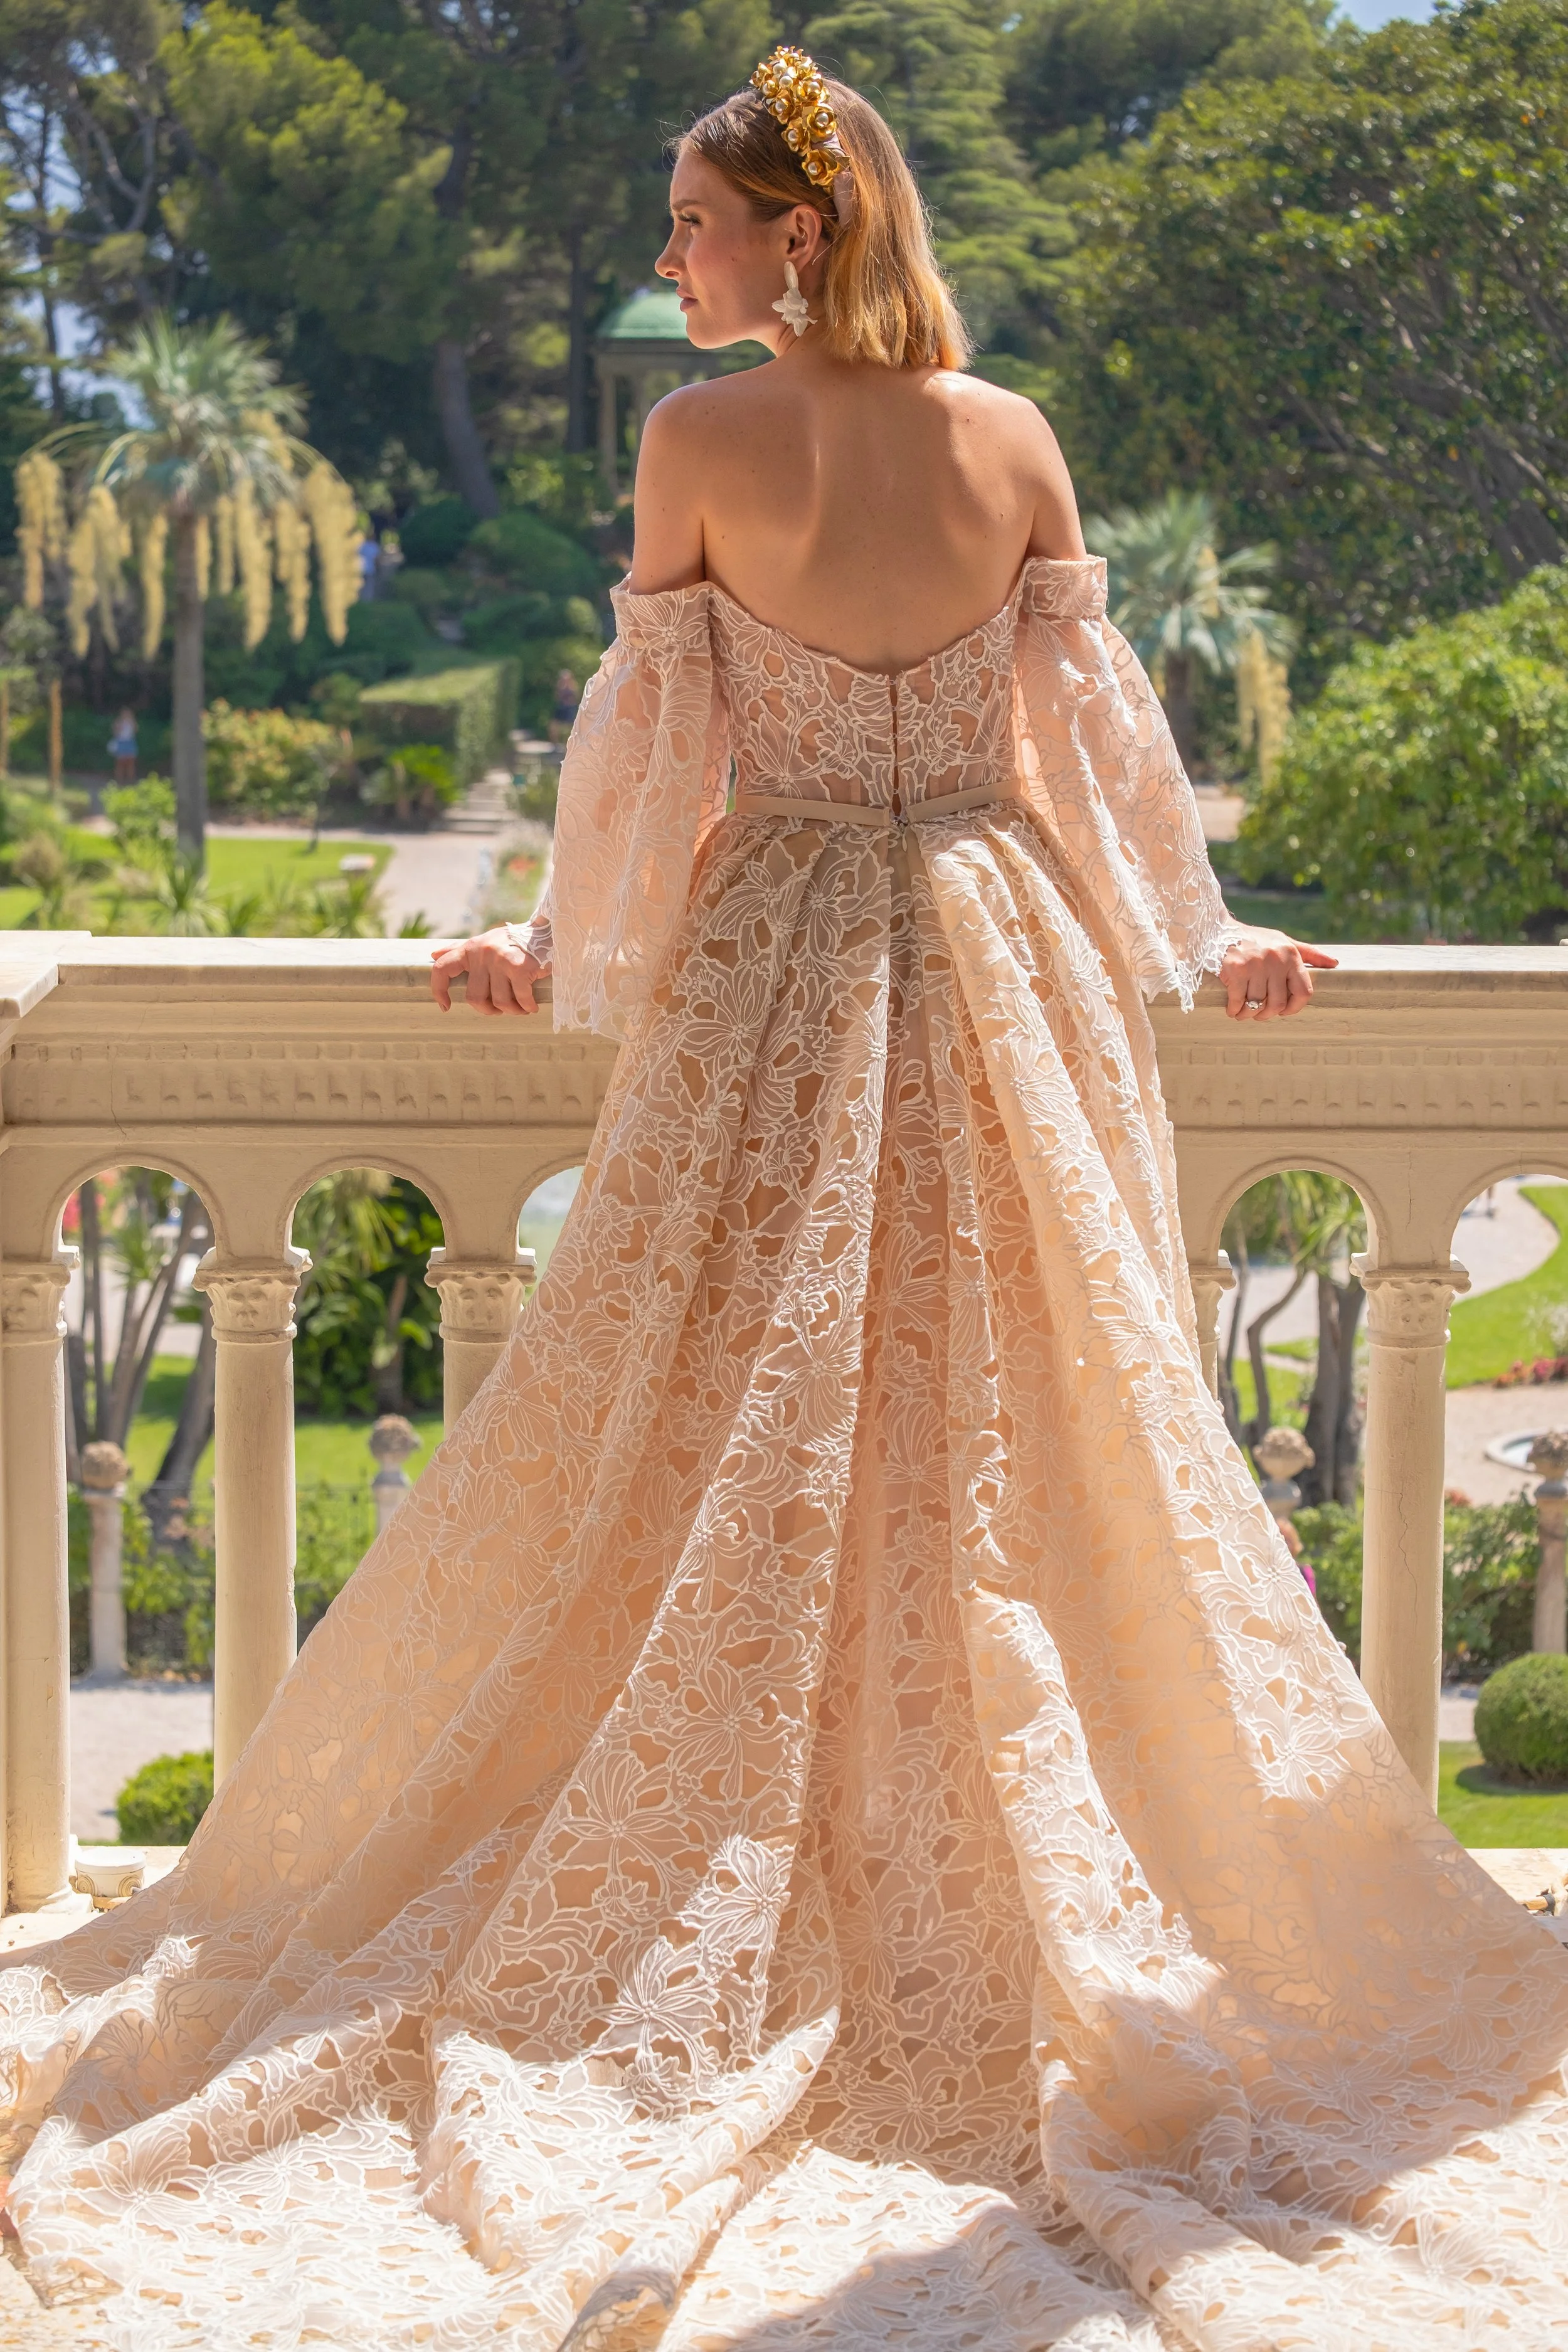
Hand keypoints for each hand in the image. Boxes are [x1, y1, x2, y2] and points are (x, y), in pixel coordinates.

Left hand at [429, 927, 548, 1015]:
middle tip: (502, 1009)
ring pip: (499, 1002)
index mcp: (471, 948)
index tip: (446, 1007)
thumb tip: (434, 955)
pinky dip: (528, 1006)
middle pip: (475, 997)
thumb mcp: (485, 941)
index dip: (439, 990)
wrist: (548, 930)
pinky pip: (521, 999)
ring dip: (513, 1010)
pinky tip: (533, 1006)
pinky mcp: (520, 967)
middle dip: (490, 1010)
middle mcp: (482, 953)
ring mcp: (500, 960)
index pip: (443, 968)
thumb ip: (460, 949)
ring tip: (522, 1007)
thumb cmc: (514, 941)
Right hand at [1219, 927, 1337, 1020]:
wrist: (1221, 929)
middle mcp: (1276, 960)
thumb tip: (1334, 963)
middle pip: (1278, 1003)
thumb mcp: (1284, 942)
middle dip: (1267, 1014)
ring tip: (1243, 1013)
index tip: (1284, 1011)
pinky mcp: (1235, 969)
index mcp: (1291, 955)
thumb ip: (1309, 953)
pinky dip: (1234, 1010)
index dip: (1295, 1008)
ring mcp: (1255, 965)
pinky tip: (1232, 1010)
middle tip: (1259, 1014)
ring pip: (1257, 1004)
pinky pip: (1238, 1001)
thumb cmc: (1256, 939)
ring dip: (1248, 1014)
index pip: (1303, 991)